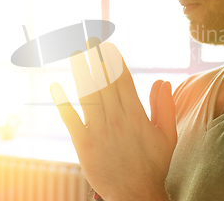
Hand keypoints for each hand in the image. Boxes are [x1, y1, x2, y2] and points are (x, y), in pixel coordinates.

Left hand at [50, 42, 176, 200]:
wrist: (135, 194)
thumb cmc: (153, 164)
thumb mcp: (167, 136)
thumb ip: (165, 107)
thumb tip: (164, 81)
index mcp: (135, 115)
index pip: (123, 80)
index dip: (114, 61)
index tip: (108, 45)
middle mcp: (115, 119)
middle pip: (103, 82)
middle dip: (96, 58)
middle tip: (89, 38)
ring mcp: (97, 130)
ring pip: (87, 94)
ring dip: (80, 71)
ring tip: (74, 52)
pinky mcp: (83, 144)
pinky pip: (70, 119)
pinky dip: (62, 103)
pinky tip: (55, 86)